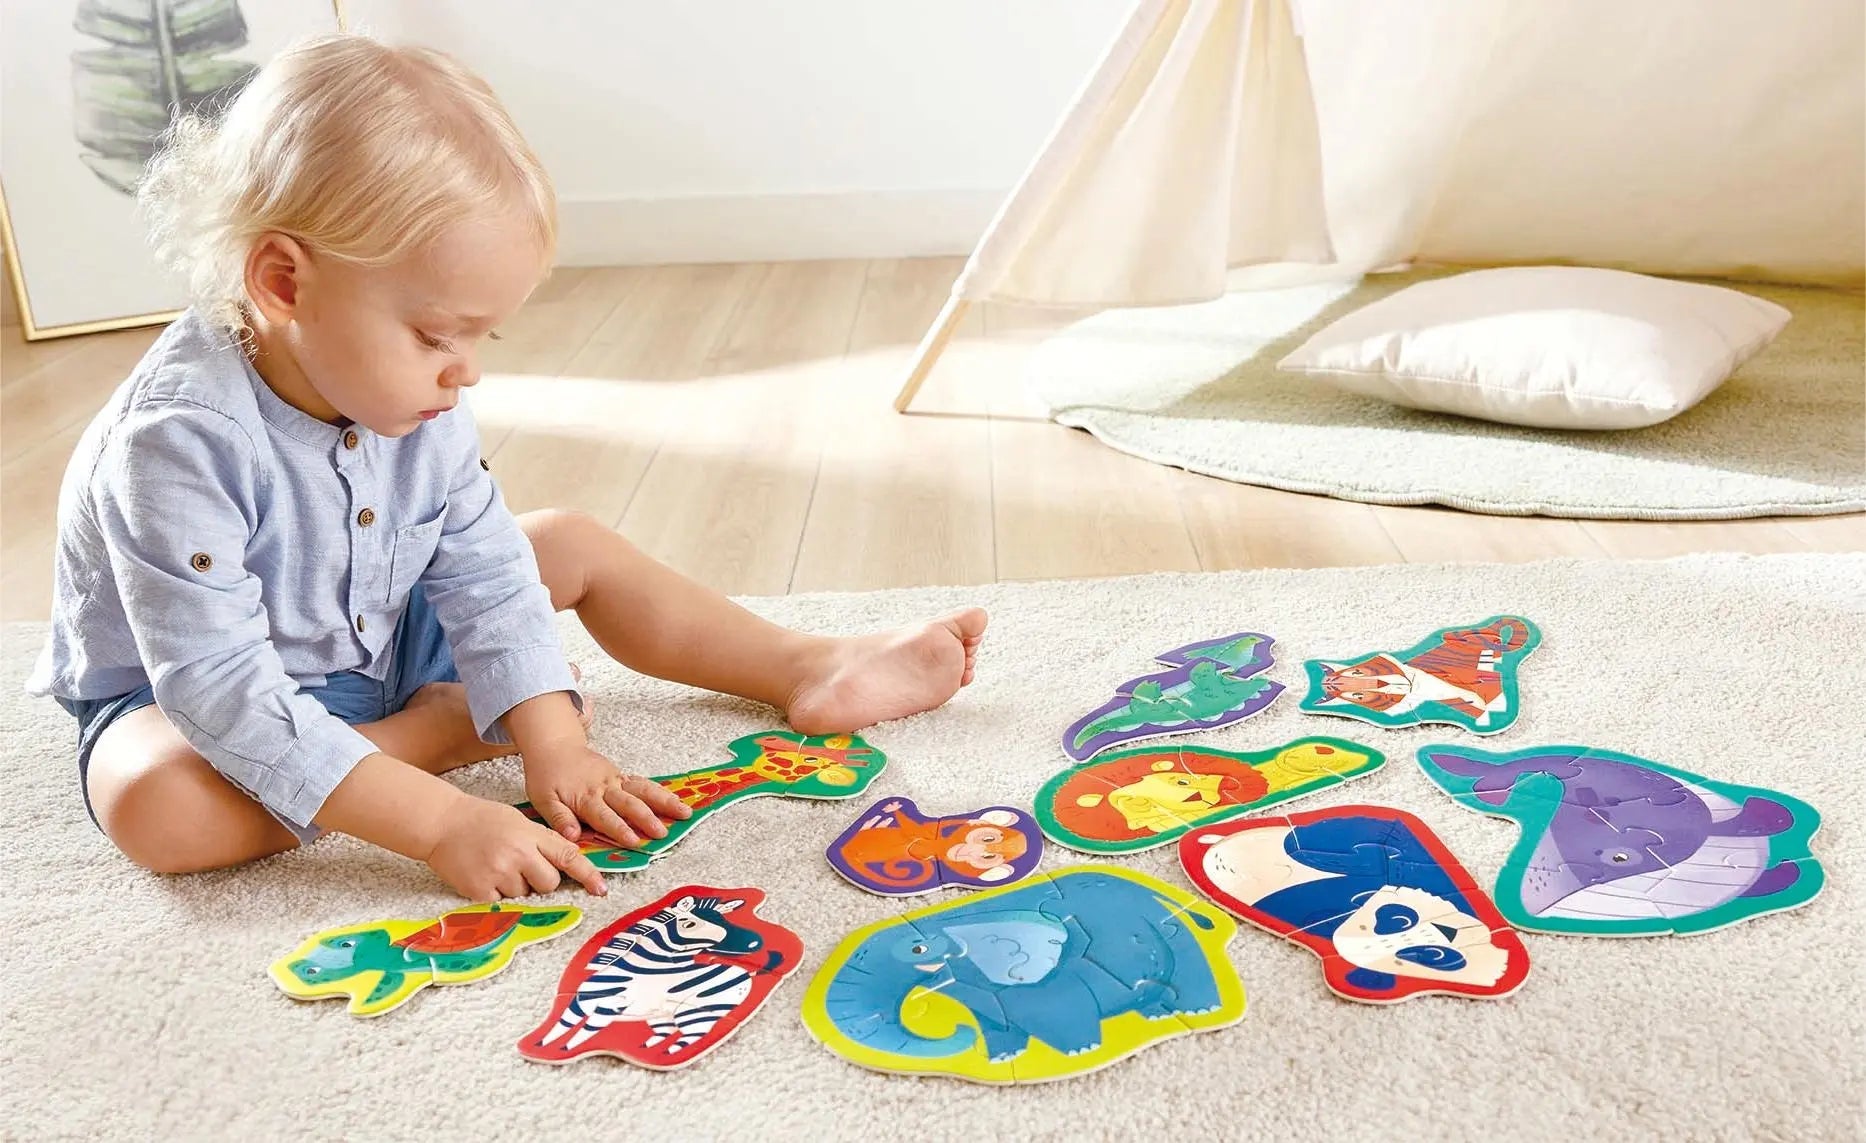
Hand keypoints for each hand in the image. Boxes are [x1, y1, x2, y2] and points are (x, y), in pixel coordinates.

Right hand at [424, 795, 608, 900]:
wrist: (441, 822)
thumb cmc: (482, 820)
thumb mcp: (519, 822)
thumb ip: (543, 841)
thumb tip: (567, 863)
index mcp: (531, 834)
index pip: (567, 856)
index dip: (587, 874)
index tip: (600, 889)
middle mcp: (518, 854)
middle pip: (550, 883)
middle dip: (542, 879)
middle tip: (522, 865)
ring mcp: (499, 873)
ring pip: (526, 895)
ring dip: (517, 886)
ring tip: (497, 866)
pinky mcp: (481, 891)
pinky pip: (503, 903)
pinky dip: (497, 894)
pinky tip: (485, 875)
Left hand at [524, 742, 691, 847]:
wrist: (553, 746)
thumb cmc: (546, 776)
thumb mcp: (543, 799)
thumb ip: (559, 819)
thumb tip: (572, 836)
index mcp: (585, 797)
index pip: (605, 817)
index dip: (620, 829)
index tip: (634, 841)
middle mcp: (604, 788)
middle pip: (629, 804)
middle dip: (647, 818)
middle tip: (662, 832)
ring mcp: (615, 779)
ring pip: (643, 791)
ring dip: (664, 802)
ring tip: (684, 812)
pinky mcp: (621, 775)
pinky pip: (643, 784)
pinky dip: (660, 792)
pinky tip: (676, 800)